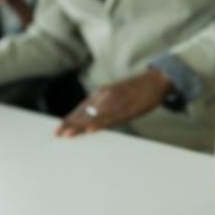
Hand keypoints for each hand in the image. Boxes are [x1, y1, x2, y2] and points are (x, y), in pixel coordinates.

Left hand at [55, 70, 170, 137]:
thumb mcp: (117, 96)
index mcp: (102, 94)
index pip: (81, 108)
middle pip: (84, 112)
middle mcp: (105, 96)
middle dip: (70, 123)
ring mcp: (115, 101)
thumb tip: (93, 121)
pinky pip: (111, 117)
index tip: (59, 128)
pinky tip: (91, 130)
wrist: (156, 80)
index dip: (69, 118)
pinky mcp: (126, 107)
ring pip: (94, 116)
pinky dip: (100, 123)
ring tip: (68, 134)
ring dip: (80, 126)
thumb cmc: (137, 91)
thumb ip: (105, 106)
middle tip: (57, 134)